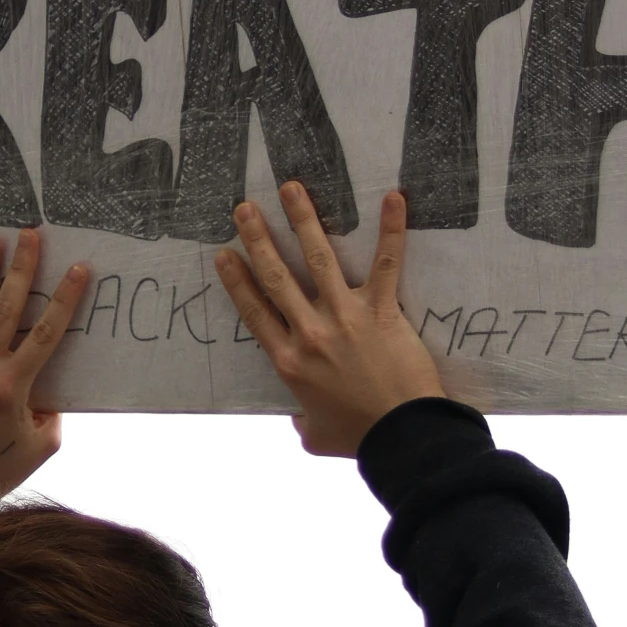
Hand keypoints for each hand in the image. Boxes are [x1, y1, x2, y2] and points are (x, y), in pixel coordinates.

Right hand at [214, 183, 445, 455]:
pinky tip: (394, 198)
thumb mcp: (318, 437)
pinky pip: (386, 263)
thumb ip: (302, 424)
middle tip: (245, 208)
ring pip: (319, 259)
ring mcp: (345, 318)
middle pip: (277, 277)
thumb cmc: (360, 439)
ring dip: (304, 220)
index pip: (255, 313)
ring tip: (292, 188)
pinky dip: (391, 229)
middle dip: (259, 239)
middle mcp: (310, 333)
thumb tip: (298, 422)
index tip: (225, 255)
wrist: (402, 438)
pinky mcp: (382, 311)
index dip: (237, 282)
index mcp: (289, 362)